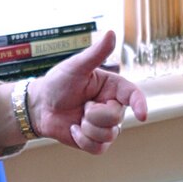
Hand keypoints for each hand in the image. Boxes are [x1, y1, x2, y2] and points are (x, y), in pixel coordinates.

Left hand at [30, 30, 148, 153]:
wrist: (40, 106)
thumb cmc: (58, 83)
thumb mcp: (76, 66)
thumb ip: (96, 53)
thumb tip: (111, 32)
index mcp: (113, 87)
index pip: (133, 95)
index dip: (139, 105)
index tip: (142, 115)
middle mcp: (112, 106)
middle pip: (117, 118)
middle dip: (95, 114)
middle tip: (82, 105)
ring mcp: (105, 125)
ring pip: (109, 135)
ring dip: (87, 128)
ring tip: (77, 117)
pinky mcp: (96, 141)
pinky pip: (98, 148)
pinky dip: (83, 140)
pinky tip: (74, 129)